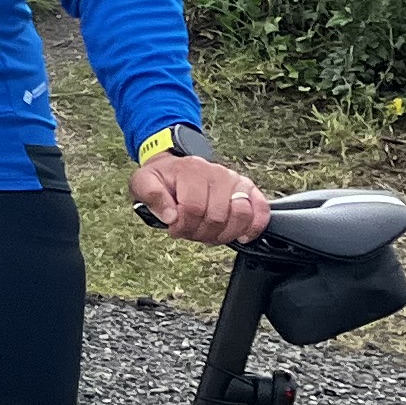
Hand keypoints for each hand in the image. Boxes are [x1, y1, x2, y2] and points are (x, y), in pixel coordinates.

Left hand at [133, 153, 269, 245]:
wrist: (176, 169)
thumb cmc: (162, 179)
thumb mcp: (143, 183)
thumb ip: (151, 196)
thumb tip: (170, 216)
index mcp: (191, 170)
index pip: (193, 208)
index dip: (183, 225)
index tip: (174, 228)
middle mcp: (217, 173)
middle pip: (217, 216)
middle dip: (200, 232)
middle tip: (190, 231)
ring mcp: (236, 181)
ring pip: (241, 215)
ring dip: (223, 233)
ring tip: (209, 232)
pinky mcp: (249, 190)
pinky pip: (262, 210)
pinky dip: (254, 227)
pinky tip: (240, 235)